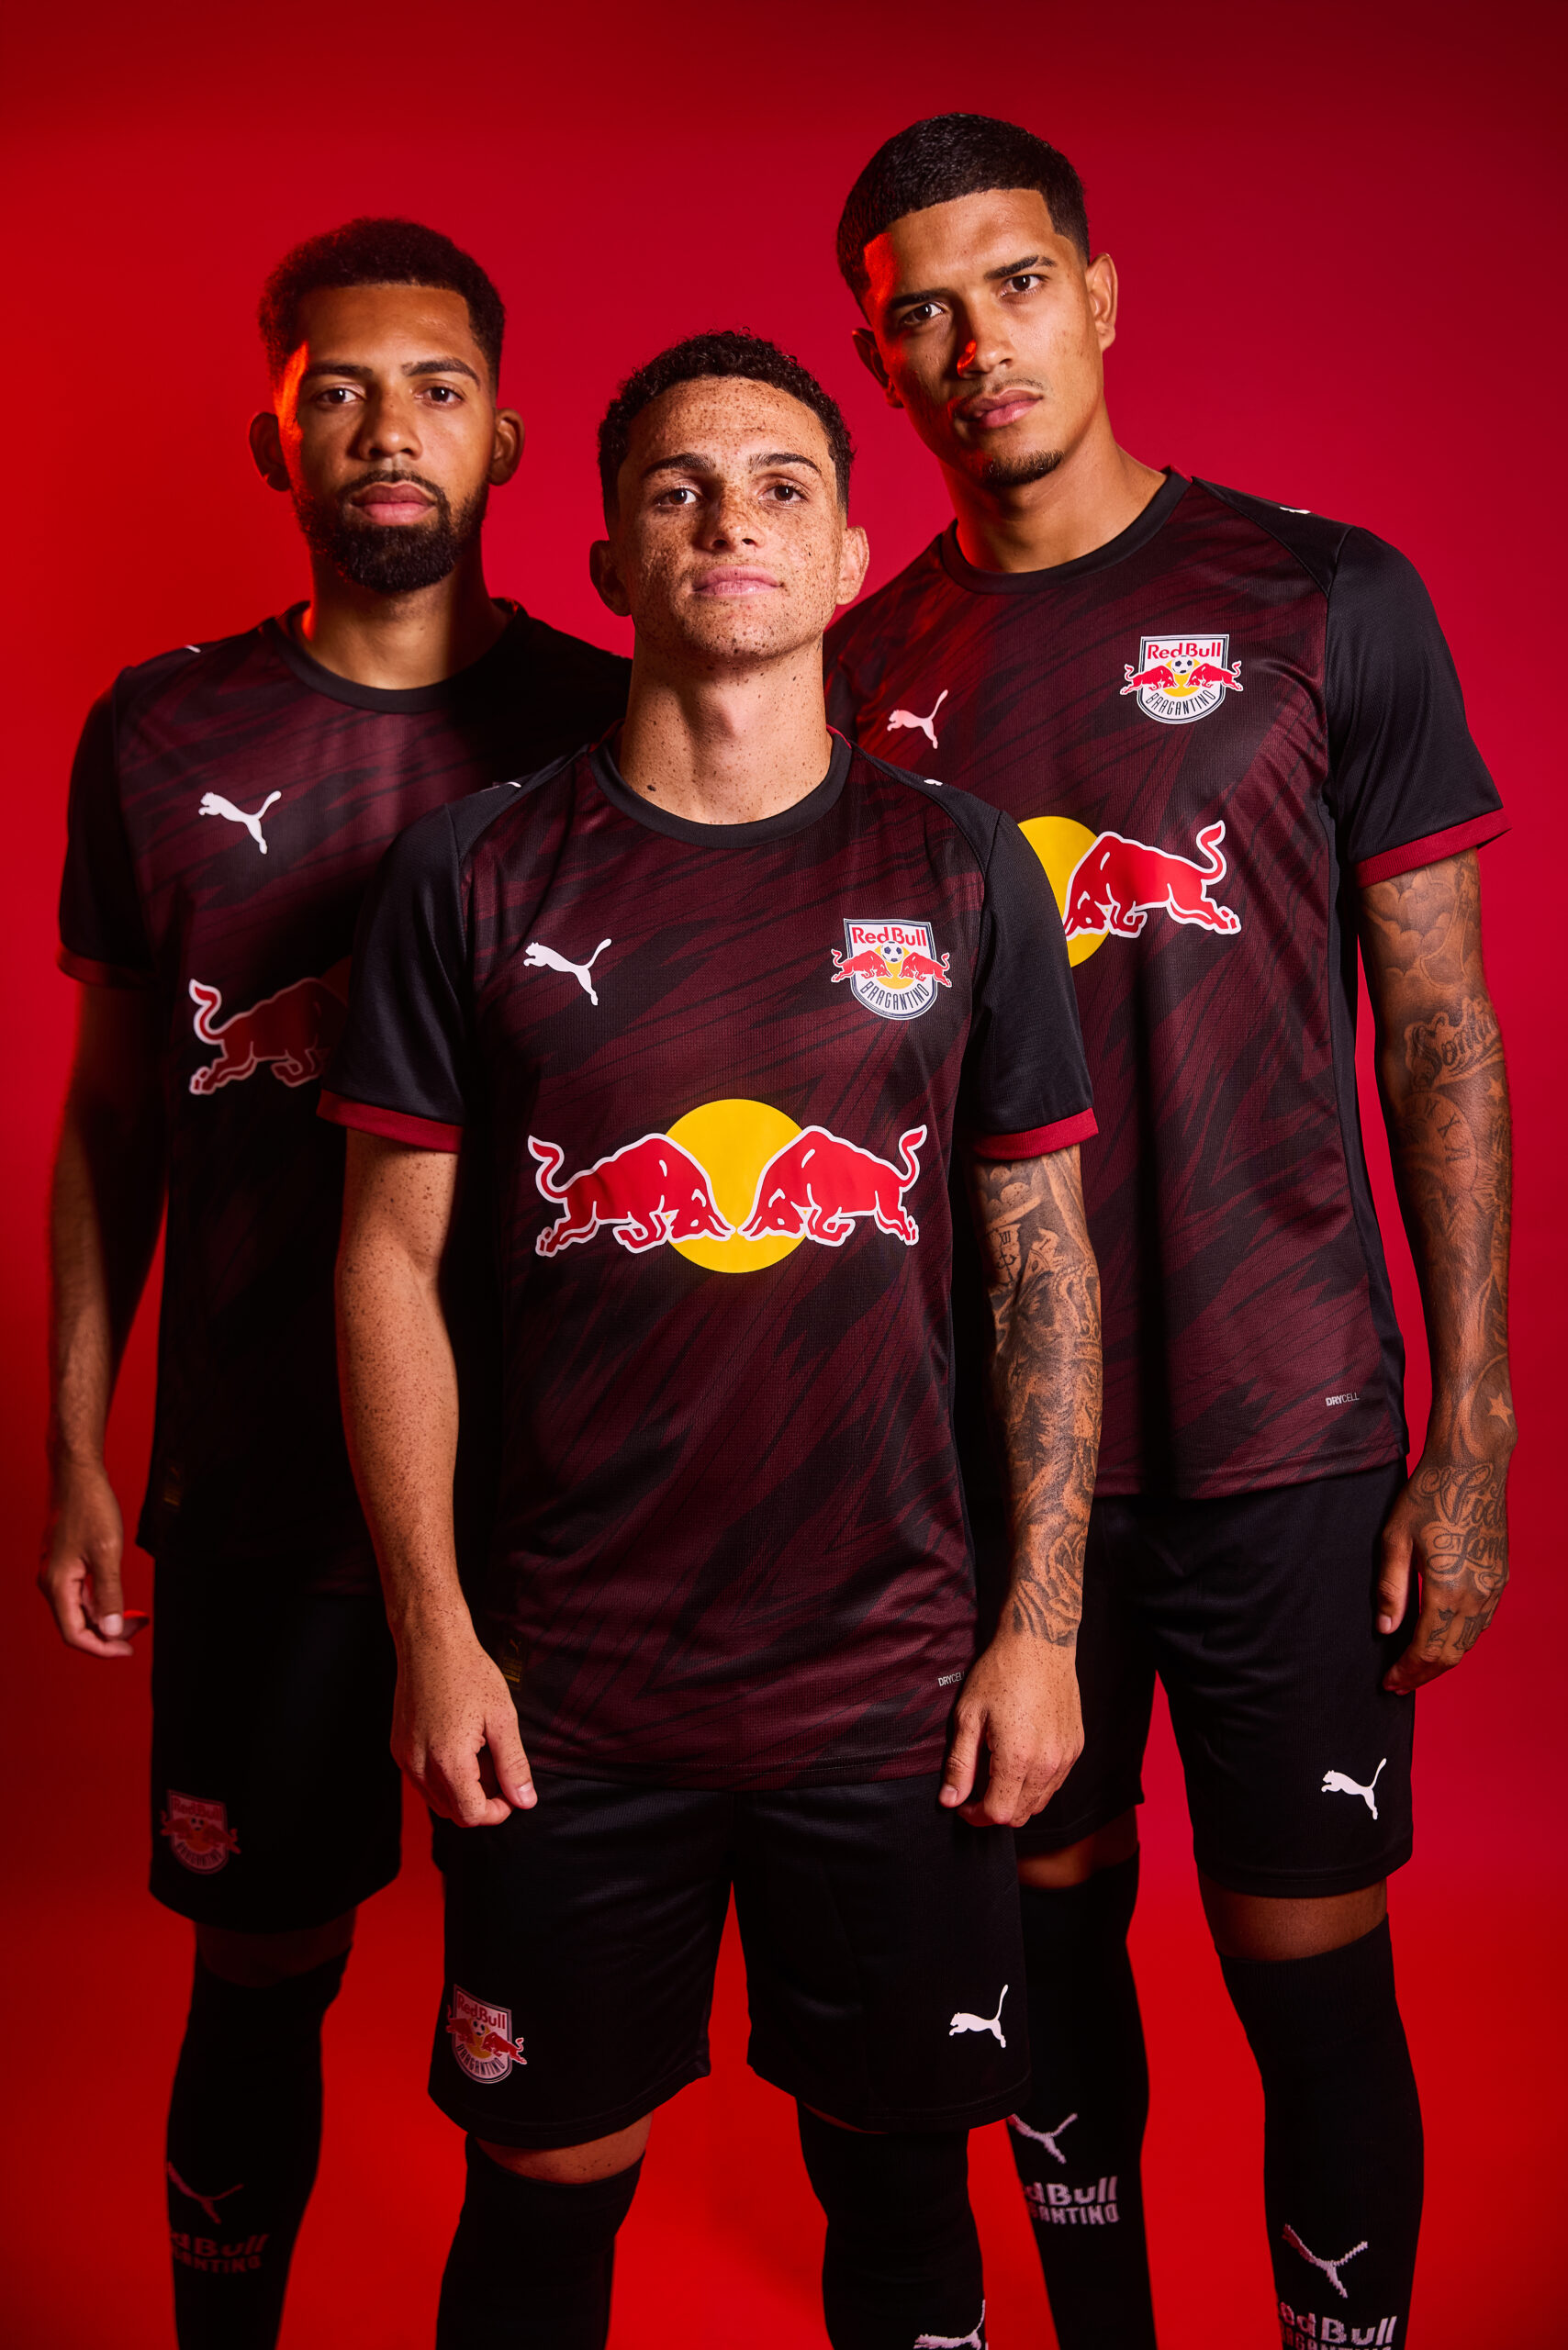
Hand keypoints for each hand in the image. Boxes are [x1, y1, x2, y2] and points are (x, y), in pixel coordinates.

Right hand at [38, 1461, 144, 1656]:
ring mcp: (57, 1573)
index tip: (129, 1650)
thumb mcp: (107, 1553)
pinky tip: (121, 1601)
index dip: (101, 1648)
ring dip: (107, 1618)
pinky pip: (82, 1595)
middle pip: (77, 1626)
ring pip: (80, 1611)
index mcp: (56, 1585)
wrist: (77, 1475)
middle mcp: (52, 1583)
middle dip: (108, 1634)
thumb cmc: (91, 1508)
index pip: (74, 1634)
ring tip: (138, 1618)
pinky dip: (102, 1602)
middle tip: (140, 1630)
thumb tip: (110, 1630)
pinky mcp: (65, 1564)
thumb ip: (109, 1594)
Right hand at [392, 1620, 536, 1825]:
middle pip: (453, 1813)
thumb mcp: (503, 1718)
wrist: (431, 1642)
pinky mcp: (398, 1748)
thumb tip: (525, 1802)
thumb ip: (514, 1765)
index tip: (511, 1792)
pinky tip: (460, 1749)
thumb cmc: (469, 1673)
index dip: (497, 1811)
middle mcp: (420, 1765)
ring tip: (481, 1757)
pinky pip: (422, 1781)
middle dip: (481, 1802)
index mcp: (448, 1760)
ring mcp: (405, 1757)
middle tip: (499, 1771)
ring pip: (436, 1800)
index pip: (471, 1815)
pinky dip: (443, 1778)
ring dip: (461, 1792)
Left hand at [940, 1634, 1082, 1826]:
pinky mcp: (1076, 1747)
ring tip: (996, 1772)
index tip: (963, 1802)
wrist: (1039, 1644)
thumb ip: (959, 1764)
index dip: (975, 1815)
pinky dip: (1036, 1784)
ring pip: (1040, 1803)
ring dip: (1016, 1799)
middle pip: (1020, 1815)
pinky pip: (1055, 1783)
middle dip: (994, 1810)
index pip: (998, 1814)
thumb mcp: (968, 1716)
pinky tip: (1020, 1760)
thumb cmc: (1000, 1674)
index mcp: (1018, 1757)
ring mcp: (1066, 1756)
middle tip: (976, 1789)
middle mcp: (1048, 1763)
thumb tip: (950, 1800)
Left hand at [1378, 1448, 1509, 1692]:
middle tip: (1398, 1683)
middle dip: (1423, 1673)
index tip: (1388, 1682)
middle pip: (1451, 1654)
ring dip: (1443, 1659)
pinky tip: (1441, 1638)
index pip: (1427, 1649)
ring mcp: (1493, 1587)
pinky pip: (1481, 1623)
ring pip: (1468, 1642)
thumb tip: (1384, 1629)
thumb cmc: (1428, 1497)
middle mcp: (1477, 1595)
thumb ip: (1391, 1588)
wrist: (1472, 1468)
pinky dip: (1460, 1639)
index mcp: (1448, 1589)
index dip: (1407, 1671)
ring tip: (1416, 1666)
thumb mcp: (1395, 1540)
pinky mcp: (1500, 1577)